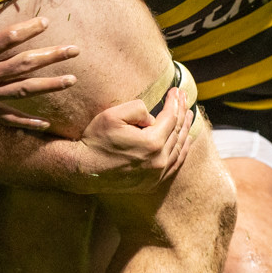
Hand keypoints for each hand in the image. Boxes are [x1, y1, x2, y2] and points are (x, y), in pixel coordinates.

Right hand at [0, 9, 79, 121]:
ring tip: (72, 80)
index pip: (9, 38)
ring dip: (50, 85)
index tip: (46, 22)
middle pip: (26, 63)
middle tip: (75, 50)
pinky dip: (27, 122)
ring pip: (24, 89)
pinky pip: (8, 119)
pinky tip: (46, 123)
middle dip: (52, 56)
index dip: (29, 29)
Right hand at [70, 88, 194, 193]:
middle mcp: (159, 160)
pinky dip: (181, 151)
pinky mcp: (151, 182)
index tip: (176, 90)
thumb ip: (138, 109)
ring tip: (190, 116)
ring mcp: (156, 174)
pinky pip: (173, 165)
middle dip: (182, 112)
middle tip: (184, 98)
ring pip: (179, 148)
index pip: (171, 117)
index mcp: (153, 143)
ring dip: (185, 130)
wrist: (82, 170)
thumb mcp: (113, 115)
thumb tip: (152, 117)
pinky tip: (185, 142)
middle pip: (177, 132)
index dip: (174, 102)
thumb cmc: (96, 140)